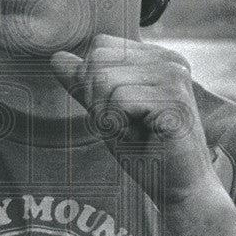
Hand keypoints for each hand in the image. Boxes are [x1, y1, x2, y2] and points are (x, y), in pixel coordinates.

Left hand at [50, 34, 216, 205]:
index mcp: (157, 58)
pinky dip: (118, 126)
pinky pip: (118, 101)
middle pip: (98, 59)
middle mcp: (170, 61)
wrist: (180, 188)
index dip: (93, 82)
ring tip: (135, 132)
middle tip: (124, 124)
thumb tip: (55, 57)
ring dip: (107, 116)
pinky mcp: (173, 100)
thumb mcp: (107, 112)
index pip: (100, 47)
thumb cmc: (145, 152)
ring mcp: (174, 78)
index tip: (118, 111)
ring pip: (104, 81)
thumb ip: (85, 84)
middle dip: (97, 99)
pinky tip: (142, 138)